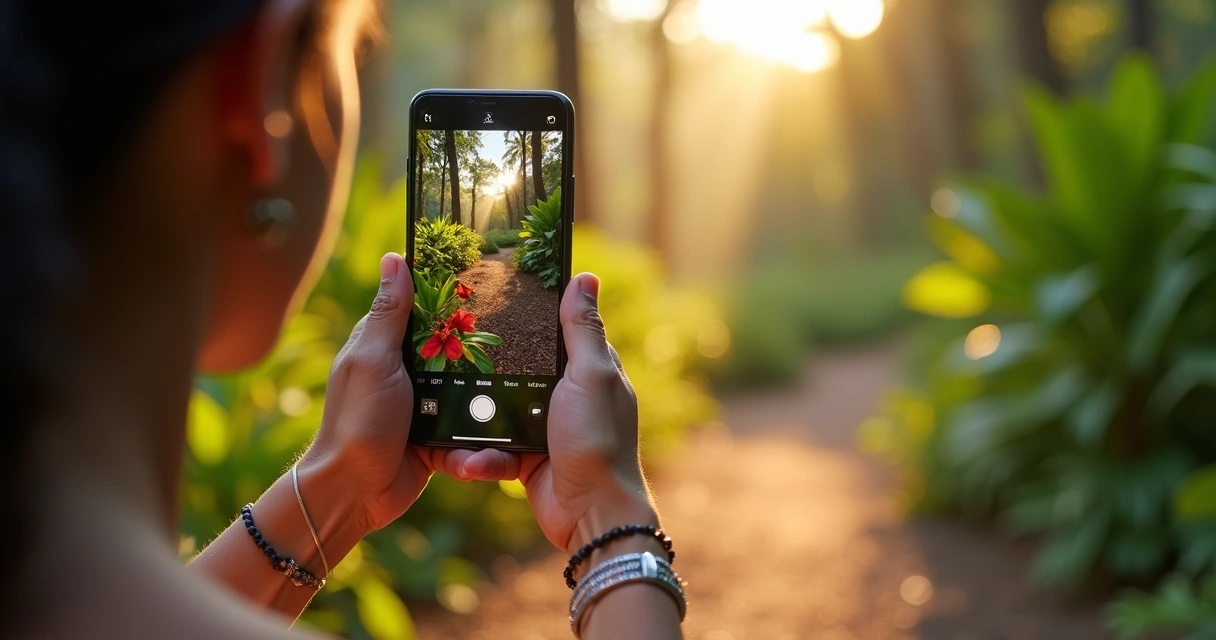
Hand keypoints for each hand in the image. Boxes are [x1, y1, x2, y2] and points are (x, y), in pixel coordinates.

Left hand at [301, 253, 523, 535]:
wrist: (356, 492)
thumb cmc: (357, 422)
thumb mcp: (373, 360)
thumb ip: (388, 313)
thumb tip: (395, 258)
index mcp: (383, 345)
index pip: (419, 306)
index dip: (448, 292)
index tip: (487, 275)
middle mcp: (404, 370)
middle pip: (451, 344)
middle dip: (481, 342)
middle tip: (521, 331)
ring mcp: (423, 403)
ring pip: (467, 385)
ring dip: (485, 390)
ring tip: (523, 381)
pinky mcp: (437, 434)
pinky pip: (468, 424)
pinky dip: (479, 431)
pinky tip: (499, 431)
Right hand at [452, 273, 658, 554]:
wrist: (589, 512)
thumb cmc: (597, 439)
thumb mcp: (590, 376)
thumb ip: (583, 329)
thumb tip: (585, 276)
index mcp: (591, 371)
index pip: (562, 330)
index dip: (535, 312)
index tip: (496, 292)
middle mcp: (569, 395)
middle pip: (523, 365)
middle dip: (492, 359)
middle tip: (451, 340)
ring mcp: (546, 426)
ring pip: (501, 404)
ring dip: (479, 409)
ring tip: (443, 393)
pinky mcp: (526, 455)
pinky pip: (494, 443)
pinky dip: (481, 451)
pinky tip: (466, 451)